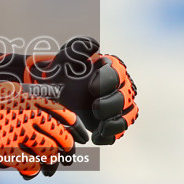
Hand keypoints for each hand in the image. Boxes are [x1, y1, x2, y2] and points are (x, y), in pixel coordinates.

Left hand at [0, 37, 138, 144]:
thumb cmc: (61, 73)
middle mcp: (119, 86)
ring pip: (129, 114)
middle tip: (95, 108)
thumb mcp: (64, 58)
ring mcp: (118, 106)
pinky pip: (119, 132)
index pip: (118, 73)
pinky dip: (110, 135)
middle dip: (112, 103)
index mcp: (110, 68)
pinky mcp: (111, 123)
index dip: (107, 81)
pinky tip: (96, 136)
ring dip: (116, 121)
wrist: (54, 94)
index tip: (91, 88)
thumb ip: (77, 47)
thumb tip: (95, 46)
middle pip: (127, 96)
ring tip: (99, 125)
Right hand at [0, 82, 87, 178]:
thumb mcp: (7, 90)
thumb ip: (30, 93)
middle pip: (60, 135)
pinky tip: (31, 171)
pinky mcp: (6, 150)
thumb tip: (54, 93)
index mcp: (29, 100)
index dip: (75, 127)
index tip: (81, 136)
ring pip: (48, 153)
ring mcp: (17, 133)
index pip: (63, 114)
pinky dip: (33, 170)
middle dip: (68, 148)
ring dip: (52, 162)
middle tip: (69, 155)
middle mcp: (27, 115)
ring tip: (50, 166)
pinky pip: (30, 165)